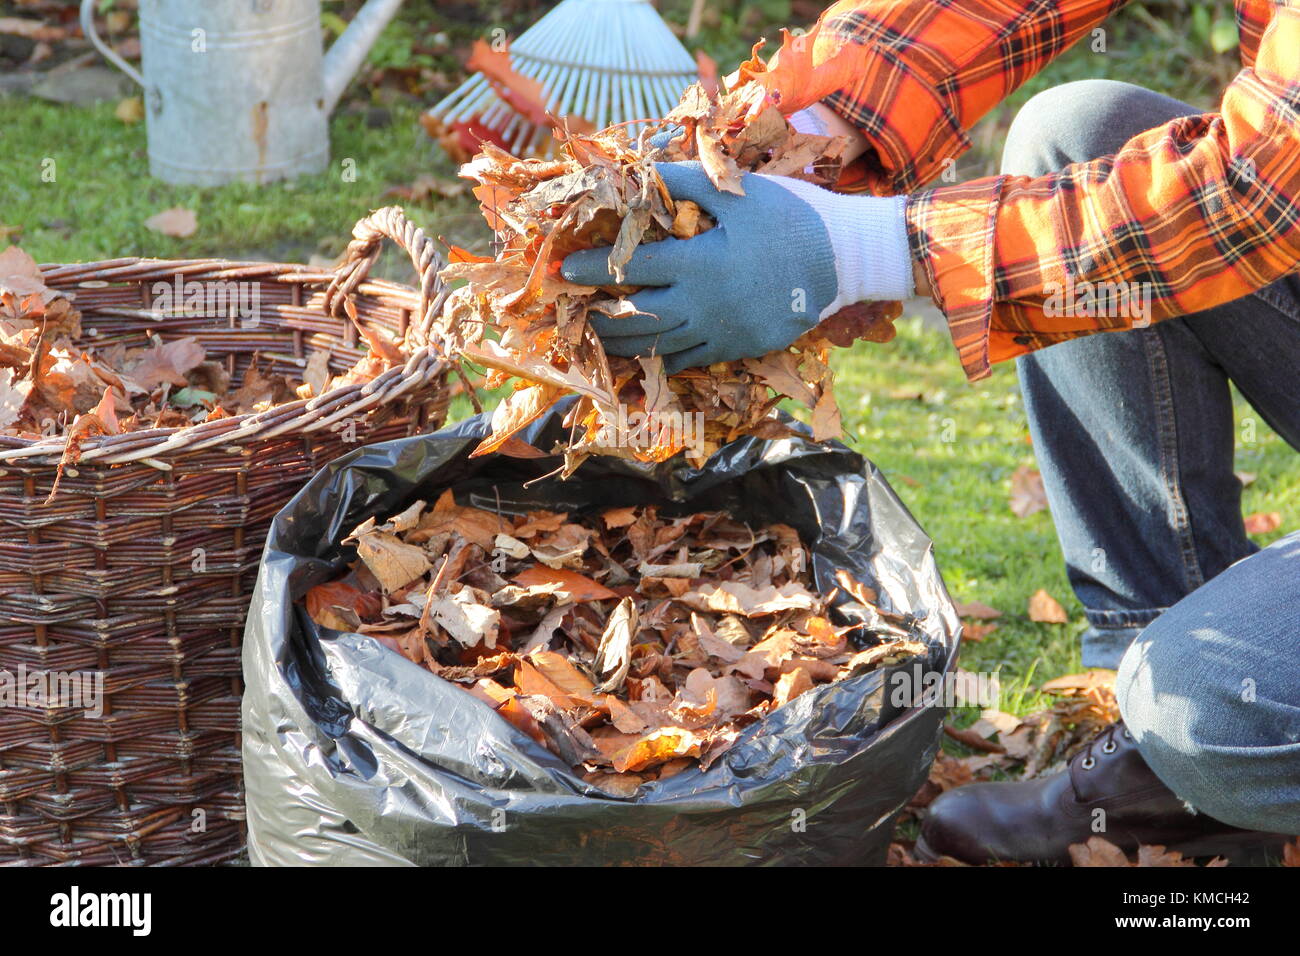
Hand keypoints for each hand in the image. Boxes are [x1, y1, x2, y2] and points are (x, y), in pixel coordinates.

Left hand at [561, 161, 912, 372]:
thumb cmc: (791, 217)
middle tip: (574, 313)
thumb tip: (643, 173)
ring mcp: (720, 332)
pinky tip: (646, 354)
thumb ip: (687, 182)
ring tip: (599, 337)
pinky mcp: (738, 347)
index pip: (632, 268)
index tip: (565, 270)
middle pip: (637, 318)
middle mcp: (703, 305)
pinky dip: (663, 360)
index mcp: (698, 264)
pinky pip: (691, 361)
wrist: (844, 261)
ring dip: (625, 342)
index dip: (593, 270)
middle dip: (600, 316)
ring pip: (660, 346)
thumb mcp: (739, 191)